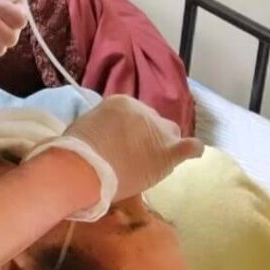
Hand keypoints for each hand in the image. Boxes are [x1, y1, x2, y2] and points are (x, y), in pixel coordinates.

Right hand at [25, 96, 203, 218]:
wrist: (83, 167)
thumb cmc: (76, 149)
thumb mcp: (86, 125)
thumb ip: (102, 126)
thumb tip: (106, 136)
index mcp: (122, 102)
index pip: (134, 114)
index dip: (129, 129)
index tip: (119, 141)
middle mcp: (144, 111)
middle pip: (153, 122)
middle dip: (146, 136)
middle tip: (132, 153)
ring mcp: (158, 131)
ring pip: (170, 134)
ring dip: (163, 144)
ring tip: (151, 160)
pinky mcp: (167, 152)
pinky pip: (190, 147)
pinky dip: (192, 149)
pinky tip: (193, 152)